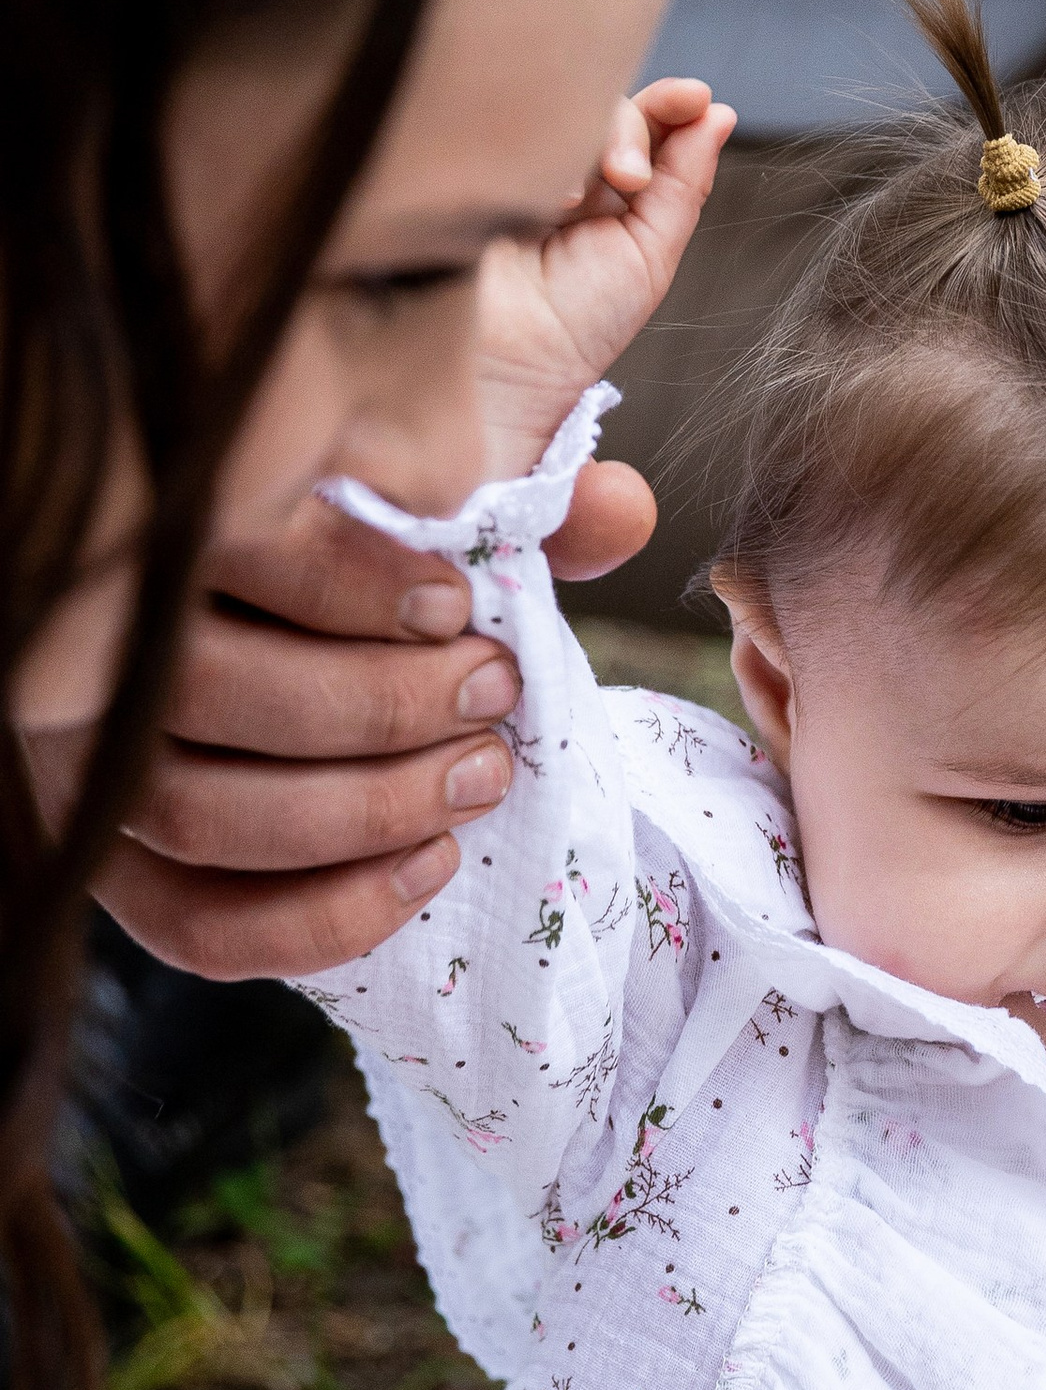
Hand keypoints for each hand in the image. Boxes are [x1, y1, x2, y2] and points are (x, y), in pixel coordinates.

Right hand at [59, 465, 656, 980]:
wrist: (333, 618)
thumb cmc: (388, 524)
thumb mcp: (453, 463)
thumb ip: (530, 478)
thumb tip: (617, 513)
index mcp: (165, 518)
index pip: (216, 544)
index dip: (342, 581)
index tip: (455, 605)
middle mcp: (89, 644)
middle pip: (203, 690)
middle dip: (378, 707)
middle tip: (493, 694)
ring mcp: (84, 761)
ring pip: (196, 812)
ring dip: (365, 811)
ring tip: (483, 777)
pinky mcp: (119, 861)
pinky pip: (197, 926)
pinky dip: (323, 917)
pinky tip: (429, 868)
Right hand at [476, 78, 733, 476]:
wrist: (502, 364)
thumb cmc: (576, 325)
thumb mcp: (649, 256)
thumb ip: (683, 185)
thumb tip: (720, 115)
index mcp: (608, 189)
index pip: (644, 122)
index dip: (671, 104)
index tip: (698, 99)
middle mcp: (564, 168)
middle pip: (606, 106)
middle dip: (631, 130)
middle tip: (629, 178)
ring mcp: (517, 162)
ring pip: (562, 106)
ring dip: (587, 139)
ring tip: (575, 202)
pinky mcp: (471, 161)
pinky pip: (507, 120)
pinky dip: (539, 148)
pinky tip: (544, 199)